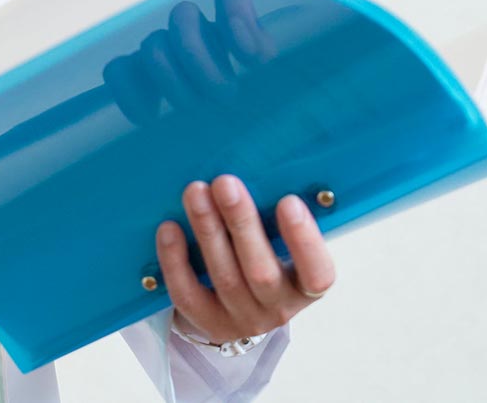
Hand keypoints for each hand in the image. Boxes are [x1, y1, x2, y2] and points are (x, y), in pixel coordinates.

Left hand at [156, 174, 335, 344]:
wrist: (235, 304)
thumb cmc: (262, 255)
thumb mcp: (279, 242)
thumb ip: (276, 217)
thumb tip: (264, 164)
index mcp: (305, 287)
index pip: (317, 274)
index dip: (304, 240)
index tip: (288, 200)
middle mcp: (277, 308)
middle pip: (261, 272)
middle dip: (241, 223)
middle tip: (225, 182)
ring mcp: (241, 320)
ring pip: (225, 279)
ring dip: (208, 231)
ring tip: (195, 191)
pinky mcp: (207, 323)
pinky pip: (188, 295)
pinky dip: (176, 260)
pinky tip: (169, 227)